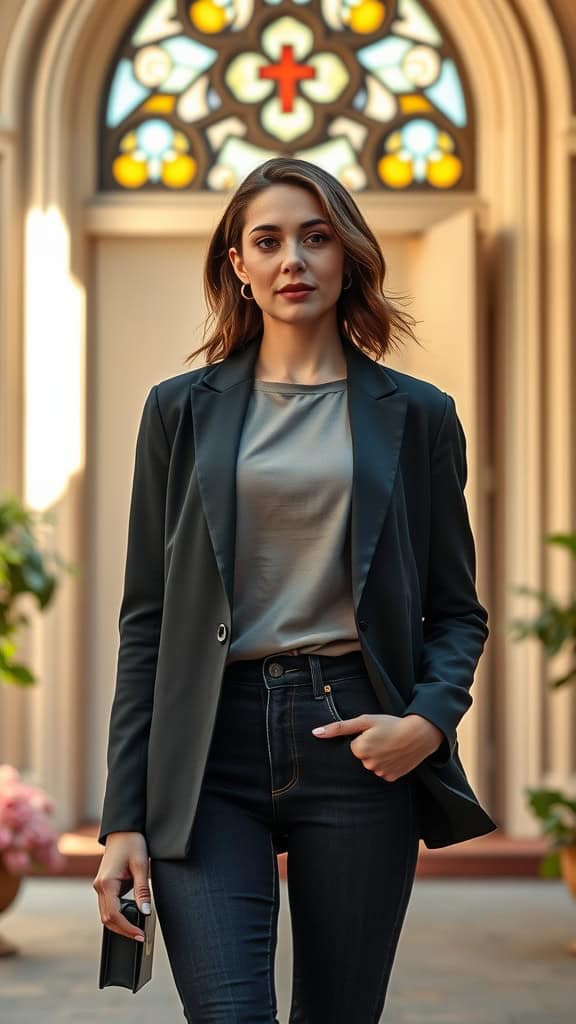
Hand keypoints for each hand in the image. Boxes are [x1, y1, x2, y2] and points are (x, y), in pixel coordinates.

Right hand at [92, 832, 151, 941]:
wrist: (123, 829)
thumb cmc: (132, 843)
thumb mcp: (141, 865)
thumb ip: (142, 890)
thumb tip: (145, 911)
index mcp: (106, 883)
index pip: (113, 915)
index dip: (126, 928)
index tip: (140, 935)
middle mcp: (99, 887)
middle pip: (107, 919)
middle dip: (123, 930)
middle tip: (140, 936)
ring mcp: (100, 886)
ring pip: (106, 914)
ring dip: (120, 924)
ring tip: (137, 930)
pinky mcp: (104, 885)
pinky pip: (108, 905)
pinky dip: (117, 914)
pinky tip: (130, 917)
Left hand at [311, 713, 444, 780]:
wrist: (420, 733)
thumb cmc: (391, 723)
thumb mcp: (365, 720)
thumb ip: (339, 727)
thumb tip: (315, 733)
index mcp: (359, 750)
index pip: (353, 746)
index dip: (362, 738)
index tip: (374, 732)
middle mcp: (368, 764)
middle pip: (361, 756)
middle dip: (369, 748)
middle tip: (383, 738)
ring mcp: (380, 773)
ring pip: (371, 765)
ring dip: (378, 757)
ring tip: (390, 745)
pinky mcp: (390, 778)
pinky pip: (382, 772)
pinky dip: (387, 765)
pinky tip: (395, 755)